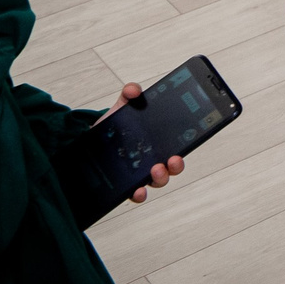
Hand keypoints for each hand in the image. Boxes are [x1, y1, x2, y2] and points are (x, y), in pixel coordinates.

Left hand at [94, 84, 186, 202]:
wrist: (90, 144)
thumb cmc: (113, 129)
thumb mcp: (121, 110)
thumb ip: (128, 95)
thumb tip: (134, 90)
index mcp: (159, 141)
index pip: (179, 142)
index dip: (190, 139)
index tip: (194, 134)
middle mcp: (154, 159)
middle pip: (173, 166)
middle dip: (177, 164)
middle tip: (173, 158)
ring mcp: (141, 173)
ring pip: (159, 180)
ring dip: (162, 177)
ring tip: (156, 170)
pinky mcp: (126, 185)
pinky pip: (136, 193)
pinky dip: (139, 194)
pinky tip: (137, 190)